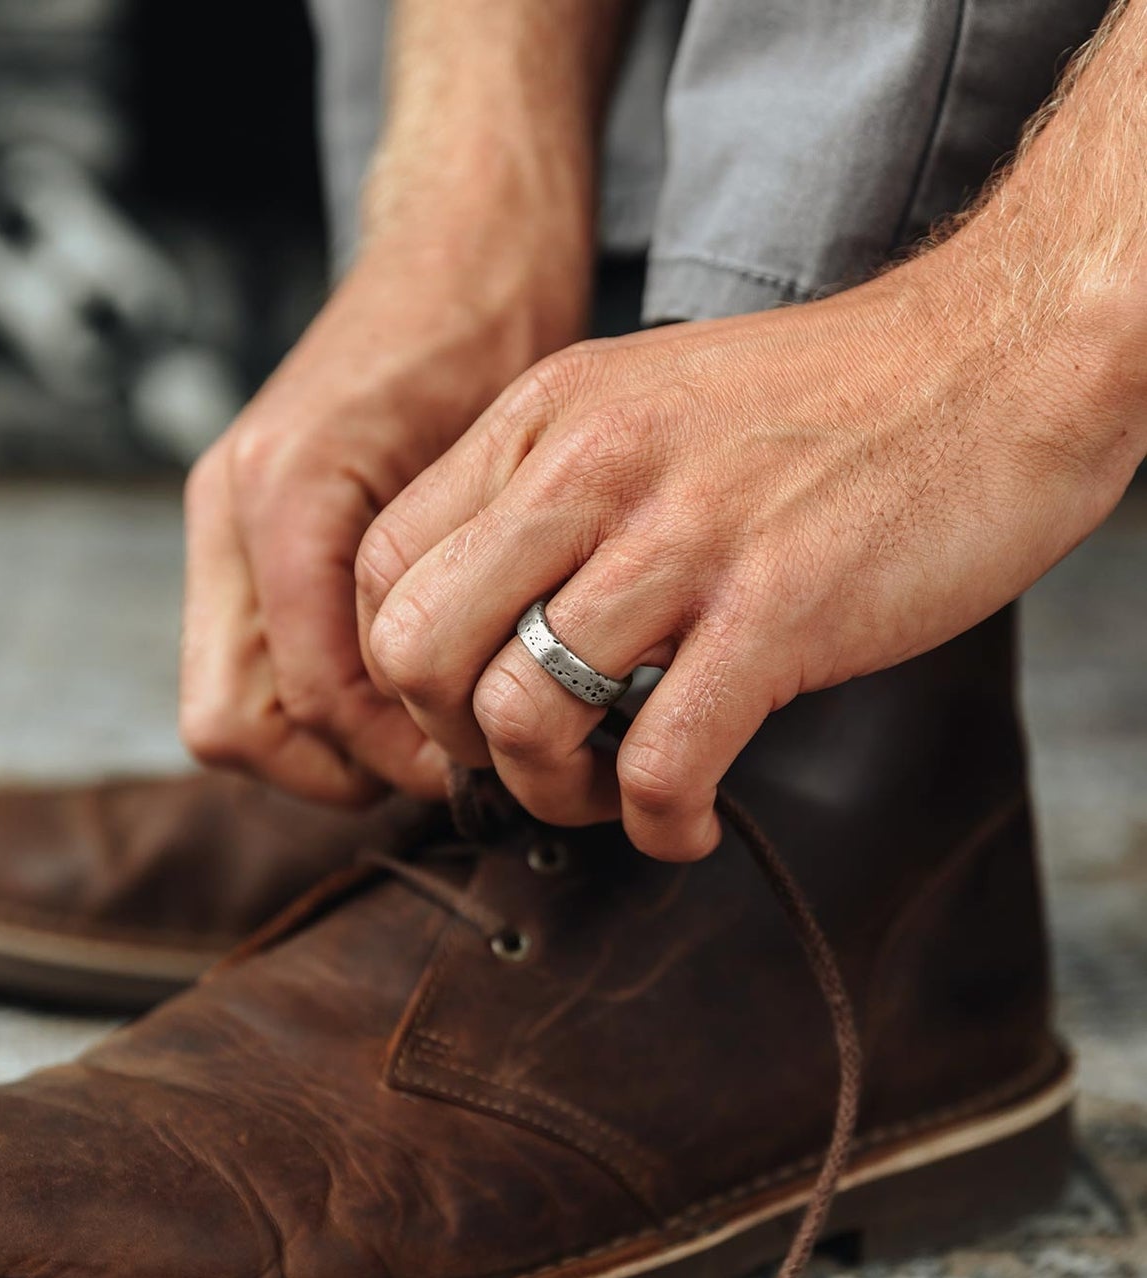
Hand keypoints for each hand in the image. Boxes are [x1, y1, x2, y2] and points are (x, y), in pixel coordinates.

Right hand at [181, 237, 584, 803]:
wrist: (458, 249)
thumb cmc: (496, 338)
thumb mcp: (500, 475)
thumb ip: (451, 600)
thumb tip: (458, 735)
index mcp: (290, 494)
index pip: (311, 697)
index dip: (394, 754)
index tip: (471, 764)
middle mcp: (233, 511)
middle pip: (230, 727)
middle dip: (335, 768)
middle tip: (434, 764)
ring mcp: (224, 520)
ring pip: (229, 708)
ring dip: (318, 744)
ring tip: (418, 728)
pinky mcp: (241, 529)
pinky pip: (248, 659)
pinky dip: (309, 698)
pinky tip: (395, 680)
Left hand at [356, 235, 1139, 855]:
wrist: (994, 357)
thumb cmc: (819, 402)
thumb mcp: (641, 403)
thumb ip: (551, 494)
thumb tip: (494, 625)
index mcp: (542, 420)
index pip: (379, 568)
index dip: (399, 670)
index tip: (464, 709)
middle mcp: (587, 470)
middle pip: (416, 650)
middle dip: (453, 741)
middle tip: (527, 758)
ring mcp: (680, 539)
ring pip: (520, 716)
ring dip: (553, 794)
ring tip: (612, 792)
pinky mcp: (774, 611)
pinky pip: (658, 763)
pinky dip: (659, 823)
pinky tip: (688, 820)